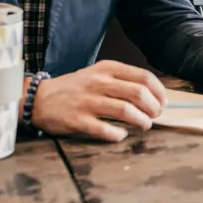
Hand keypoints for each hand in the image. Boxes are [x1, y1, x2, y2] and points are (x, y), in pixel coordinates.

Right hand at [30, 61, 166, 141]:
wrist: (39, 98)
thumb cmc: (74, 88)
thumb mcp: (97, 74)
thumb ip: (121, 81)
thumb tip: (151, 94)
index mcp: (106, 69)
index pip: (143, 76)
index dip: (158, 91)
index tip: (163, 101)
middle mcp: (98, 82)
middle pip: (138, 93)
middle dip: (153, 107)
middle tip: (155, 115)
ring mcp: (87, 101)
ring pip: (125, 111)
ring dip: (141, 121)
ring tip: (145, 125)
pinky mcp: (78, 120)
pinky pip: (105, 129)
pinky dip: (118, 134)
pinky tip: (122, 134)